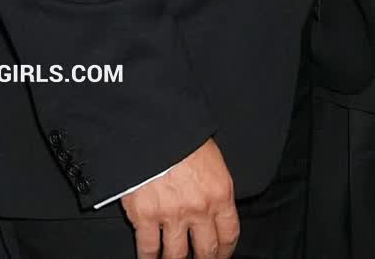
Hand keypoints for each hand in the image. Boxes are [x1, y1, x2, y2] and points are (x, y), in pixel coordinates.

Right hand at [120, 138, 237, 258]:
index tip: (222, 256)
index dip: (226, 251)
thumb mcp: (213, 162)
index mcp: (220, 193)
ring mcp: (171, 215)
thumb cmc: (184, 139)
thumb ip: (215, 189)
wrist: (154, 129)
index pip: (229, 233)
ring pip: (176, 255)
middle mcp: (199, 208)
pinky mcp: (145, 216)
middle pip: (206, 250)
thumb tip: (216, 210)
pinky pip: (148, 249)